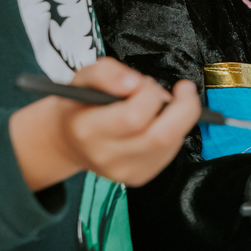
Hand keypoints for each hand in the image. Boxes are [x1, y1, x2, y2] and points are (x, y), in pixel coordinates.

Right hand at [10, 58, 200, 189]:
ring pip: (172, 143)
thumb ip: (106, 73)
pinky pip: (171, 152)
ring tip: (163, 104)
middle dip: (183, 107)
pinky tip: (160, 122)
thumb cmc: (79, 105)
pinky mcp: (139, 177)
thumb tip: (134, 82)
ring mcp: (124, 171)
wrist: (67, 141)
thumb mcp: (82, 78)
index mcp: (88, 130)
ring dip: (179, 118)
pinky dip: (175, 132)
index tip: (146, 82)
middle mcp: (106, 156)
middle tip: (182, 89)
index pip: (133, 116)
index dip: (149, 93)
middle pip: (161, 135)